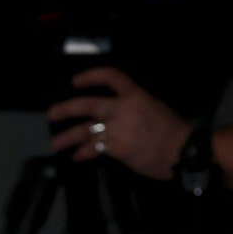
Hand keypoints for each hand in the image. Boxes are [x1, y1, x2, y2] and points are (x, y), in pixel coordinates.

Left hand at [47, 67, 191, 179]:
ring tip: (56, 144)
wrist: (183, 151)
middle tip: (52, 114)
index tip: (75, 81)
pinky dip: (83, 153)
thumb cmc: (172, 131)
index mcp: (136, 96)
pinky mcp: (116, 148)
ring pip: (84, 131)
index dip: (91, 76)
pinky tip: (77, 157)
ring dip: (67, 138)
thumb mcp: (153, 108)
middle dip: (65, 109)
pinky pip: (93, 148)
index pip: (112, 77)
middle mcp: (123, 109)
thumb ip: (132, 109)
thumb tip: (113, 117)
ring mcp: (118, 128)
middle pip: (87, 105)